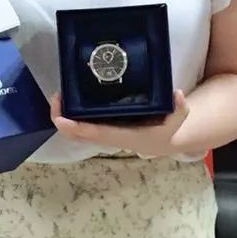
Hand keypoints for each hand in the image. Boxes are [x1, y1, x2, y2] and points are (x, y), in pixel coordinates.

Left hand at [50, 90, 190, 158]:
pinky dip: (71, 115)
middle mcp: (108, 137)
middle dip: (62, 119)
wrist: (164, 143)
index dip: (76, 127)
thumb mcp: (177, 120)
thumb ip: (179, 108)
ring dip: (63, 116)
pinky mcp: (102, 129)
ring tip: (58, 95)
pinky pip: (81, 125)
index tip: (60, 118)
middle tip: (56, 96)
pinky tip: (68, 99)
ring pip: (76, 132)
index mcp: (123, 136)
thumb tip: (176, 94)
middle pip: (78, 135)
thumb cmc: (167, 131)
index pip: (95, 133)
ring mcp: (103, 134)